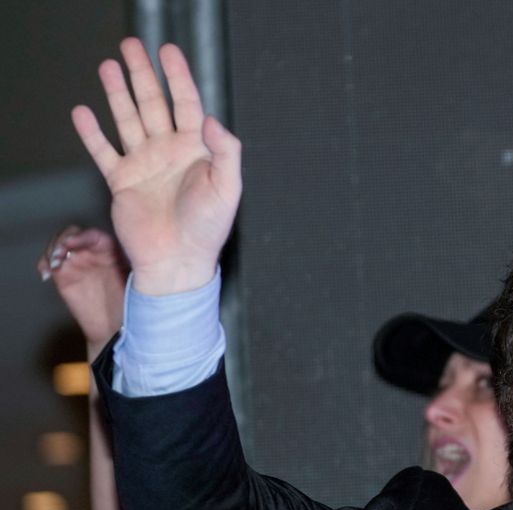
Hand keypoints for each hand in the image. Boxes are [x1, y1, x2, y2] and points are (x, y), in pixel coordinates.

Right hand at [37, 225, 128, 354]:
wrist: (116, 326)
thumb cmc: (131, 302)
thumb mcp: (135, 278)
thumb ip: (127, 261)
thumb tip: (126, 247)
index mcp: (109, 250)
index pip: (93, 235)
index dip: (81, 236)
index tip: (72, 243)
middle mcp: (91, 253)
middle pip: (71, 235)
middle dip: (61, 240)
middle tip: (60, 252)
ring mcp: (76, 263)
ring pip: (57, 247)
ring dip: (51, 251)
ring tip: (54, 263)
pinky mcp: (63, 276)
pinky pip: (49, 264)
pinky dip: (43, 264)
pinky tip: (46, 273)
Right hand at [71, 38, 240, 295]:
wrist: (178, 262)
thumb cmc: (208, 229)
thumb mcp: (228, 188)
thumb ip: (225, 151)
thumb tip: (212, 119)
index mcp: (197, 150)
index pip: (187, 104)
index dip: (178, 77)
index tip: (168, 52)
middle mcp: (169, 152)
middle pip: (153, 104)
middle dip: (142, 75)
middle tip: (131, 46)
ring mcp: (144, 164)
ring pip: (128, 120)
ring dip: (117, 93)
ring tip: (108, 67)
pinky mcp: (122, 181)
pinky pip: (104, 151)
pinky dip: (93, 133)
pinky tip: (84, 112)